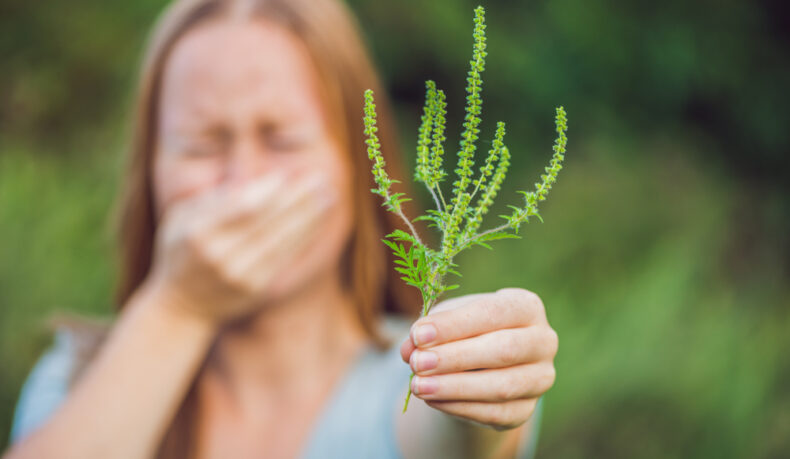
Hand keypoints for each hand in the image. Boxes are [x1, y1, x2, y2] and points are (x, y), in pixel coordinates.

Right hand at [143, 171, 334, 326]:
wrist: (181, 306)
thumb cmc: (182, 250)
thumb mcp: (180, 218)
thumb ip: (212, 199)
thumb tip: (254, 184)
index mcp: (197, 232)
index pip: (241, 207)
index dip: (267, 191)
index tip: (286, 176)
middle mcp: (219, 255)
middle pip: (267, 221)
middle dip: (297, 199)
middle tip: (320, 179)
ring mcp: (239, 274)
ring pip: (282, 239)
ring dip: (309, 217)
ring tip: (328, 197)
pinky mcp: (256, 289)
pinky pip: (285, 257)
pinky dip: (303, 237)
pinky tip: (317, 221)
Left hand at [400, 288, 557, 430]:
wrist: (482, 365)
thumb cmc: (465, 331)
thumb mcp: (446, 321)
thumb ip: (428, 330)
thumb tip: (410, 348)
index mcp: (526, 306)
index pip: (492, 312)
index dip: (454, 325)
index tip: (418, 334)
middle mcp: (543, 341)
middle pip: (502, 350)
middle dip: (455, 358)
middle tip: (417, 363)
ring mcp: (540, 378)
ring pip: (501, 386)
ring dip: (455, 387)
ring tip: (418, 386)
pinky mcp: (527, 409)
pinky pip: (495, 413)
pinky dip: (460, 407)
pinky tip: (432, 400)